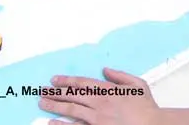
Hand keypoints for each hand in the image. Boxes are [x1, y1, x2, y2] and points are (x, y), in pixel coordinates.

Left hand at [40, 68, 160, 124]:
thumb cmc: (147, 108)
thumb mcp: (138, 84)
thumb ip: (120, 75)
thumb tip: (105, 69)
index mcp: (108, 90)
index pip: (82, 83)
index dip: (66, 80)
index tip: (54, 80)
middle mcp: (99, 104)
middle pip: (72, 96)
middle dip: (55, 93)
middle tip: (41, 91)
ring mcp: (97, 120)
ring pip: (71, 111)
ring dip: (55, 106)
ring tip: (42, 103)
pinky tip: (51, 123)